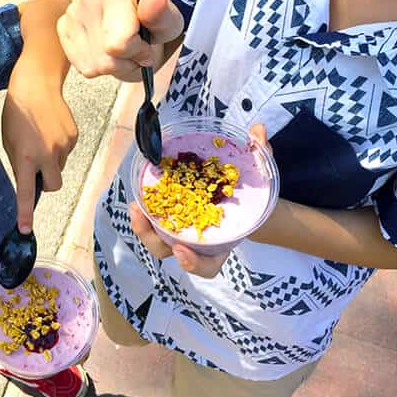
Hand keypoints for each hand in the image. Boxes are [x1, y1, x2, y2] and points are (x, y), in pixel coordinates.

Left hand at [2, 56, 77, 231]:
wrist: (37, 84)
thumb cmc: (17, 113)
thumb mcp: (10, 141)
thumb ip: (20, 163)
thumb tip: (31, 180)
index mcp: (25, 157)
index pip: (25, 191)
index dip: (25, 213)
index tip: (25, 229)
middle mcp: (47, 154)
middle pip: (53, 186)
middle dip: (46, 183)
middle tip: (36, 169)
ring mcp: (64, 146)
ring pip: (59, 167)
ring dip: (51, 161)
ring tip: (42, 138)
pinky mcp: (74, 137)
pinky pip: (66, 152)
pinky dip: (59, 147)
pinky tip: (51, 130)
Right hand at [57, 0, 183, 81]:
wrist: (138, 26)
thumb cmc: (152, 24)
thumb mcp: (168, 22)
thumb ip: (162, 13)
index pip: (120, 44)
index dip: (138, 52)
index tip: (145, 42)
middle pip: (106, 59)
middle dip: (125, 60)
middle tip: (133, 45)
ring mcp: (72, 15)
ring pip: (94, 66)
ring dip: (112, 65)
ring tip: (121, 48)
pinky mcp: (63, 29)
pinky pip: (83, 67)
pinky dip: (98, 66)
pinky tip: (105, 50)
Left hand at [128, 124, 271, 277]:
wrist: (245, 194)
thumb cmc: (253, 191)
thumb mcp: (260, 173)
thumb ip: (261, 154)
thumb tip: (258, 130)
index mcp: (222, 243)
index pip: (208, 265)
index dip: (194, 263)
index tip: (181, 250)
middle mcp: (198, 241)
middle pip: (172, 252)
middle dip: (154, 240)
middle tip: (145, 220)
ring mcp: (183, 228)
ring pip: (157, 238)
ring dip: (143, 226)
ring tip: (135, 206)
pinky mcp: (172, 213)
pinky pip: (155, 218)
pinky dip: (146, 209)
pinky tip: (140, 194)